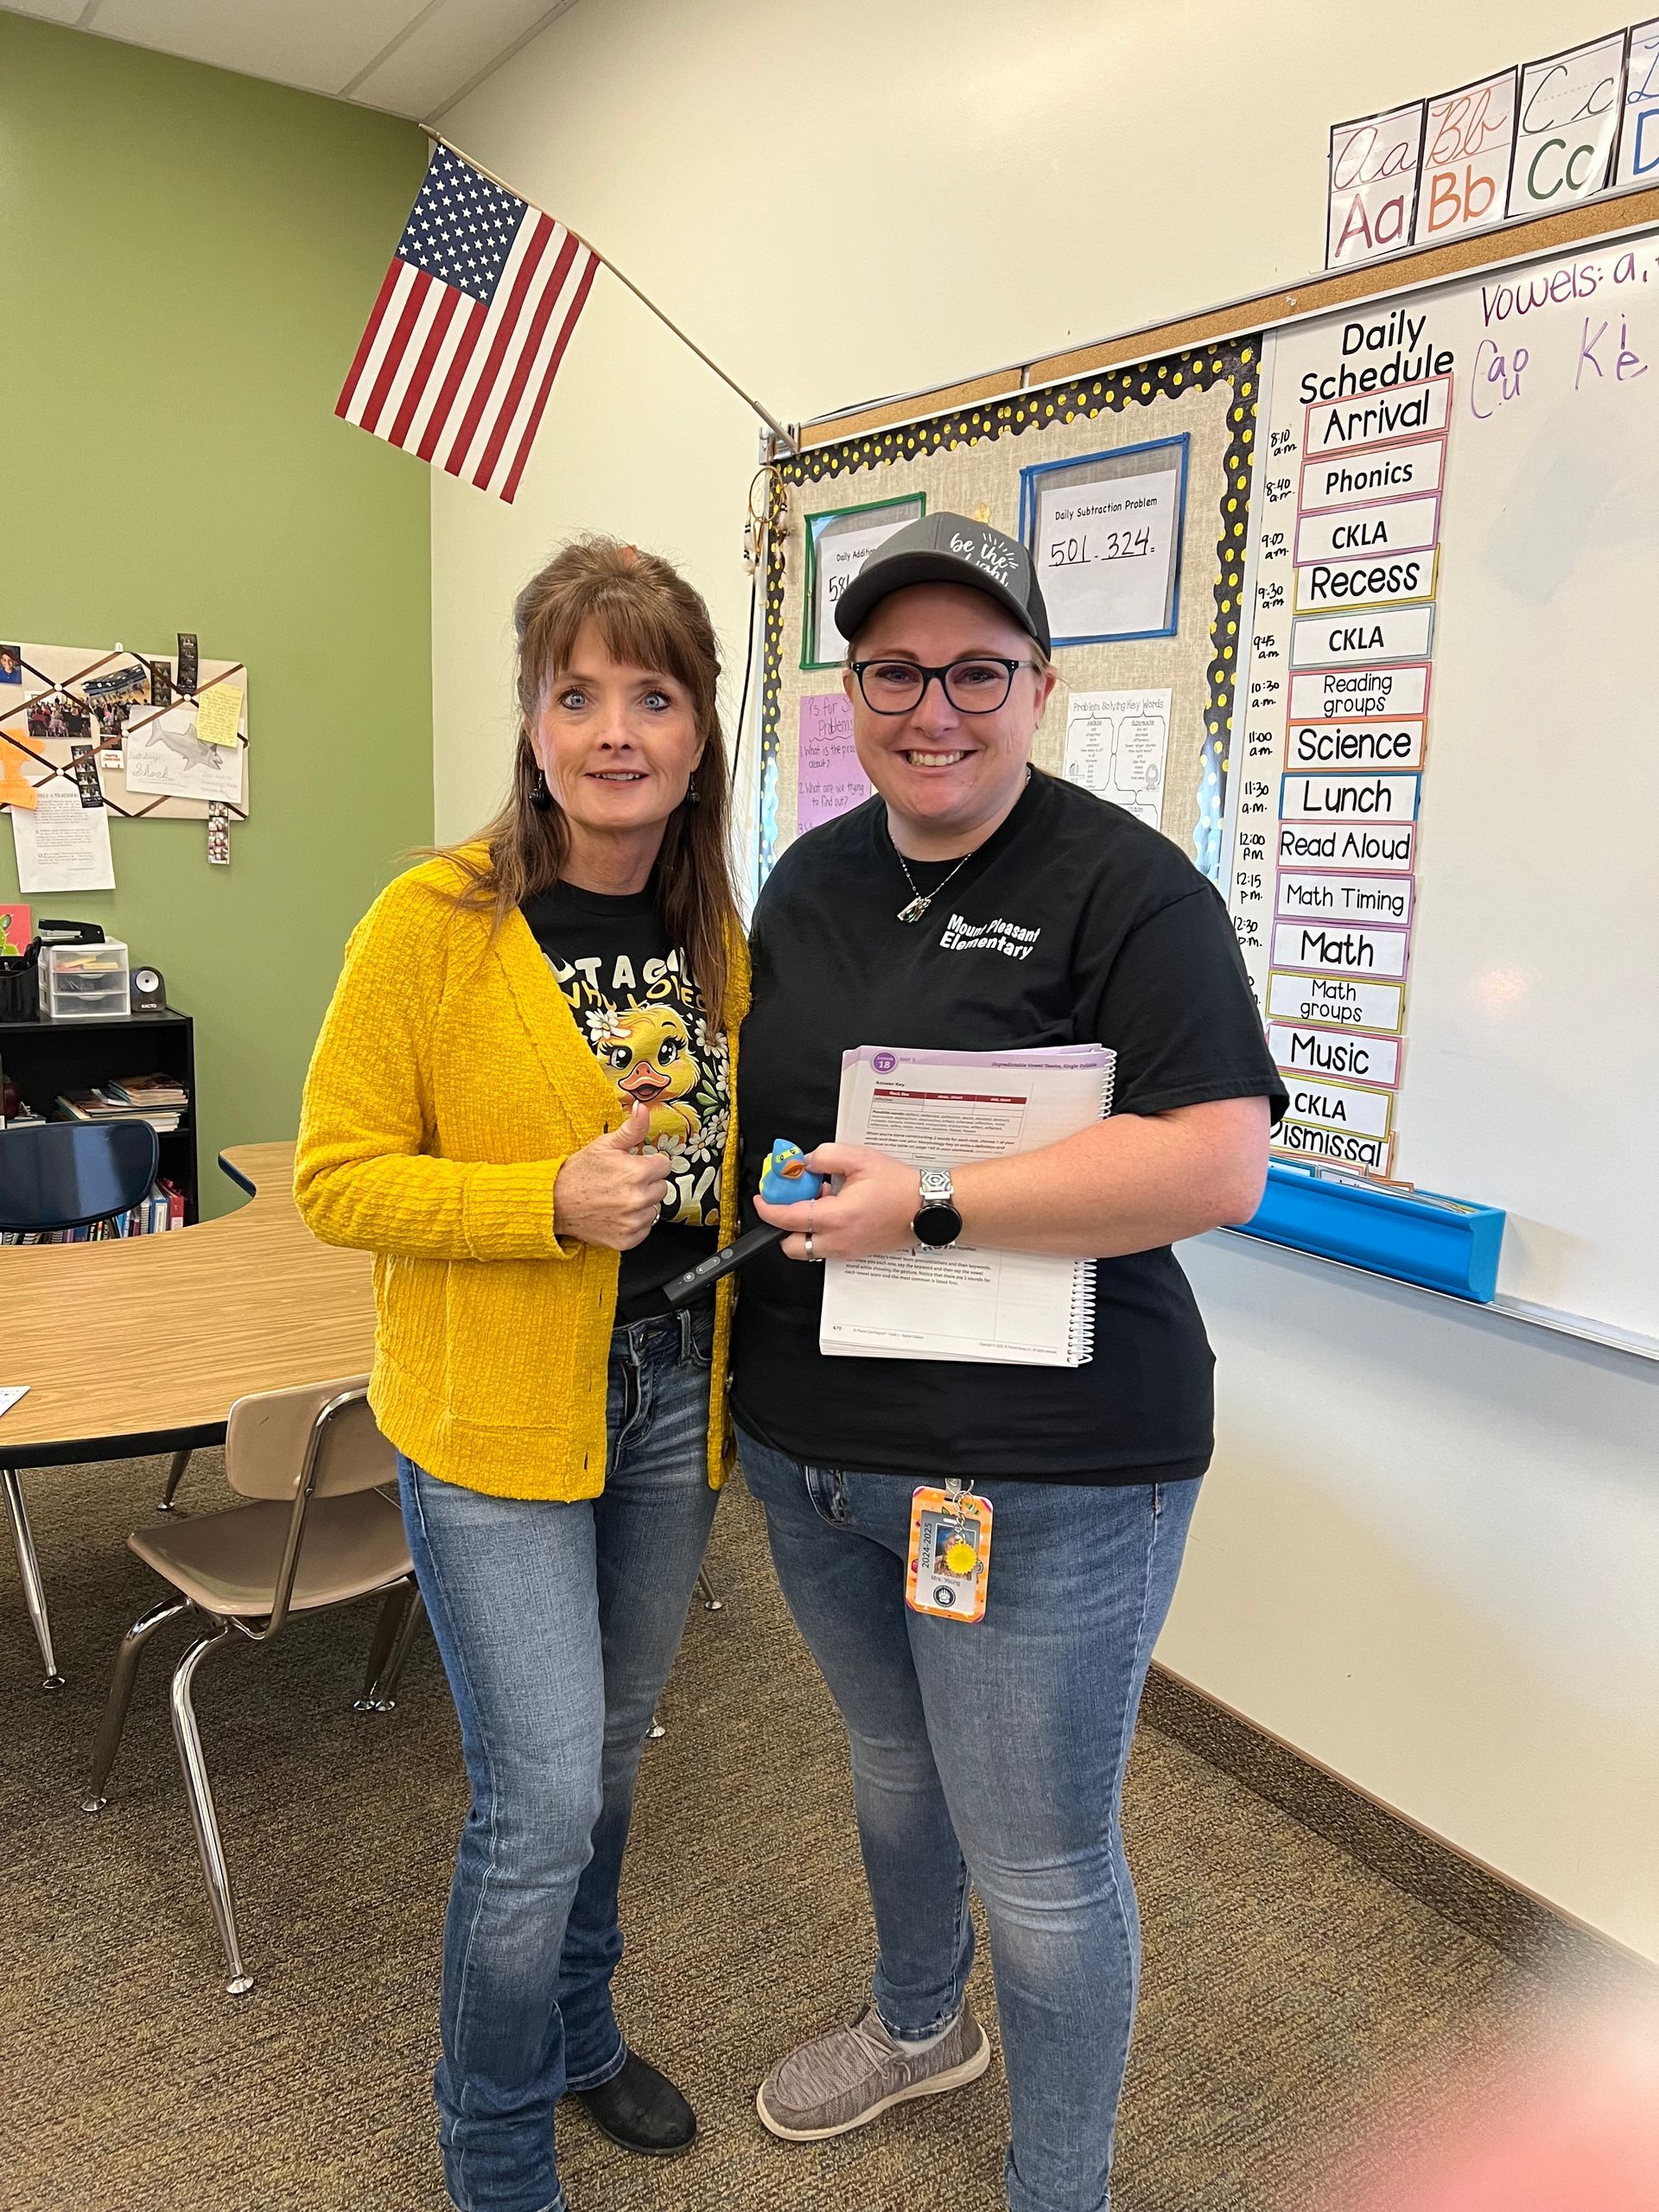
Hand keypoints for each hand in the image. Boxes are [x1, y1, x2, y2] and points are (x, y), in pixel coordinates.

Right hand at [554, 1103, 671, 1250]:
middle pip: (662, 1188)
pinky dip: (634, 1223)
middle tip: (624, 1182)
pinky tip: (617, 1214)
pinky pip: (645, 1229)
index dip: (649, 1163)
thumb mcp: (604, 1145)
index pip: (665, 1165)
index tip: (635, 1165)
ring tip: (619, 1198)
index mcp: (636, 1172)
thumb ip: (632, 1129)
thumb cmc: (578, 1173)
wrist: (554, 1203)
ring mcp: (633, 1221)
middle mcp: (638, 1198)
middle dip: (647, 1183)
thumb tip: (643, 1108)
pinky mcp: (627, 1239)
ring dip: (642, 1204)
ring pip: (654, 1209)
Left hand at [753, 1144, 919, 1261]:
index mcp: (837, 1216)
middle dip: (783, 1225)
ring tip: (818, 1202)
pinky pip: (825, 1248)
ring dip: (803, 1228)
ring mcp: (847, 1250)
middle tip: (791, 1201)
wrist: (926, 1208)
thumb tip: (803, 1163)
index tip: (762, 1198)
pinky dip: (820, 1231)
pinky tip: (833, 1209)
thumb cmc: (899, 1187)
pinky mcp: (854, 1252)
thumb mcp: (859, 1159)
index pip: (787, 1219)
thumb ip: (824, 1156)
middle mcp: (839, 1239)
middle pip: (791, 1246)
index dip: (768, 1208)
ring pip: (808, 1249)